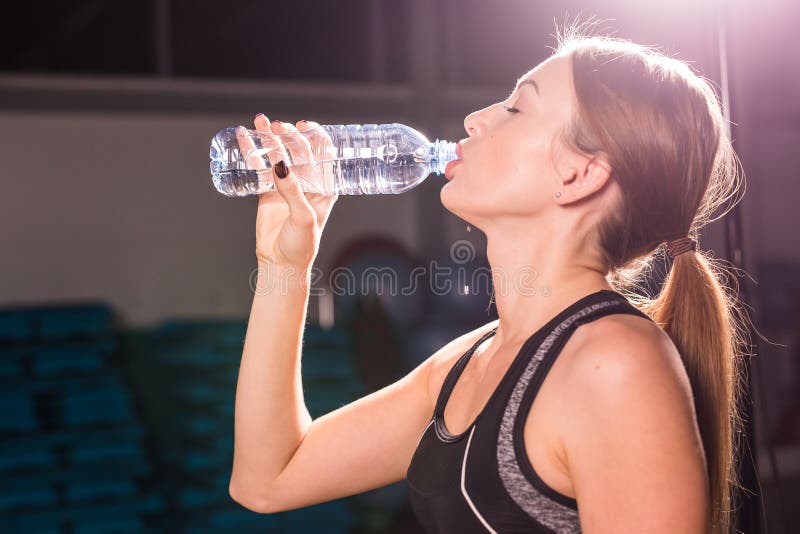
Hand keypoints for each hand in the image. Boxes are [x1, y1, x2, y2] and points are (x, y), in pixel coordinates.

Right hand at [236, 115, 337, 270]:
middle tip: (276, 126)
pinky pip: (260, 166)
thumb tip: (280, 164)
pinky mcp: (267, 190)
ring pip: (278, 154)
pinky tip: (243, 136)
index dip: (316, 135)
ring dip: (269, 136)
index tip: (304, 125)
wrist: (280, 263)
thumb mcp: (303, 217)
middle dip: (288, 134)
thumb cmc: (301, 245)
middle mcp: (307, 182)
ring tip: (259, 122)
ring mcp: (286, 184)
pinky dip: (252, 150)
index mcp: (325, 186)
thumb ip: (293, 191)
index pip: (324, 153)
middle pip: (299, 149)